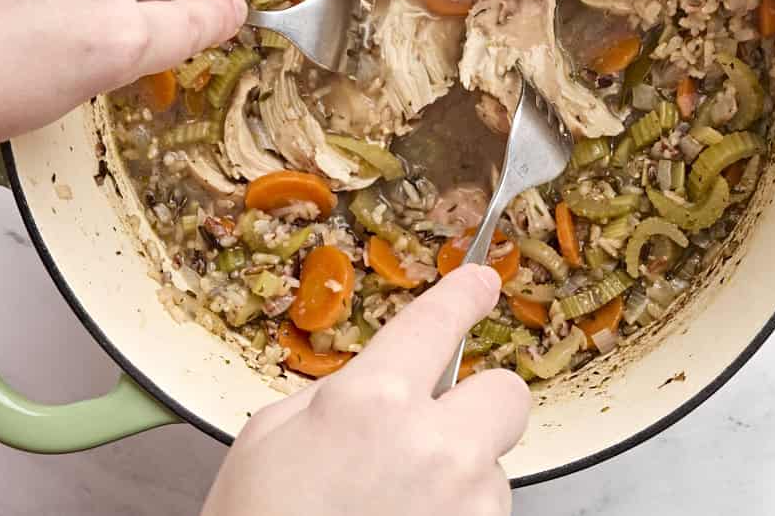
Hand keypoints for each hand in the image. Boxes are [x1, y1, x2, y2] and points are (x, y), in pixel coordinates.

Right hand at [202, 265, 531, 515]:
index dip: (465, 295)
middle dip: (479, 405)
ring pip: (497, 466)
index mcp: (371, 402)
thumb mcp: (267, 440)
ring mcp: (467, 504)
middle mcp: (435, 446)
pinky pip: (488, 514)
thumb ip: (332, 399)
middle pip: (508, 393)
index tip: (483, 282)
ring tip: (401, 507)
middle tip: (441, 430)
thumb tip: (373, 391)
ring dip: (463, 477)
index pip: (437, 322)